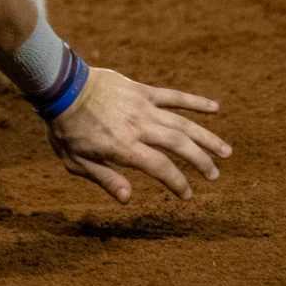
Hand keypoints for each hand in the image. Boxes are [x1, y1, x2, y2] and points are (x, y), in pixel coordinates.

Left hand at [47, 67, 230, 200]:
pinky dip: (194, 101)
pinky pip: (172, 96)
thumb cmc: (65, 127)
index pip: (161, 168)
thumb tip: (128, 199)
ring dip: (207, 138)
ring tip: (226, 151)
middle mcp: (139, 127)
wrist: (59, 86)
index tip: (187, 195)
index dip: (178, 183)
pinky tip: (215, 107)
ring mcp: (142, 107)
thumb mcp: (76, 161)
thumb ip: (104, 178)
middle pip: (180, 146)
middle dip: (201, 162)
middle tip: (214, 175)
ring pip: (183, 123)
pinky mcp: (141, 91)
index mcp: (124, 147)